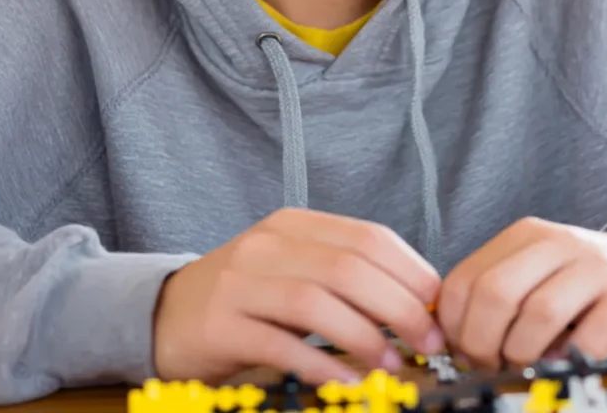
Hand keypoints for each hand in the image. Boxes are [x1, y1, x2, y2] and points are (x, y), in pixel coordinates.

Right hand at [153, 208, 442, 384]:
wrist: (167, 313)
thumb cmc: (247, 296)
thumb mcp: (294, 269)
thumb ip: (345, 277)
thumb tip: (418, 304)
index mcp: (295, 224)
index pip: (368, 236)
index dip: (411, 271)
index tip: (439, 307)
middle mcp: (268, 244)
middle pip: (349, 267)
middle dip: (399, 307)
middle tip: (428, 342)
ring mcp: (241, 282)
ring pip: (318, 302)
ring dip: (366, 337)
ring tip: (393, 366)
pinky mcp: (222, 323)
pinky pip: (282, 344)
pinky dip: (324, 364)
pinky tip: (350, 382)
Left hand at [437, 217, 606, 368]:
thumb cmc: (586, 283)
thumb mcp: (538, 272)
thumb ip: (500, 293)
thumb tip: (454, 339)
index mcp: (526, 235)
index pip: (467, 277)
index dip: (454, 324)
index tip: (460, 352)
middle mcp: (558, 242)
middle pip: (496, 292)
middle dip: (481, 342)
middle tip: (488, 366)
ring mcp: (596, 267)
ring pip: (539, 314)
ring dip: (522, 355)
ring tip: (524, 368)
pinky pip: (588, 339)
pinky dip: (567, 362)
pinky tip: (564, 365)